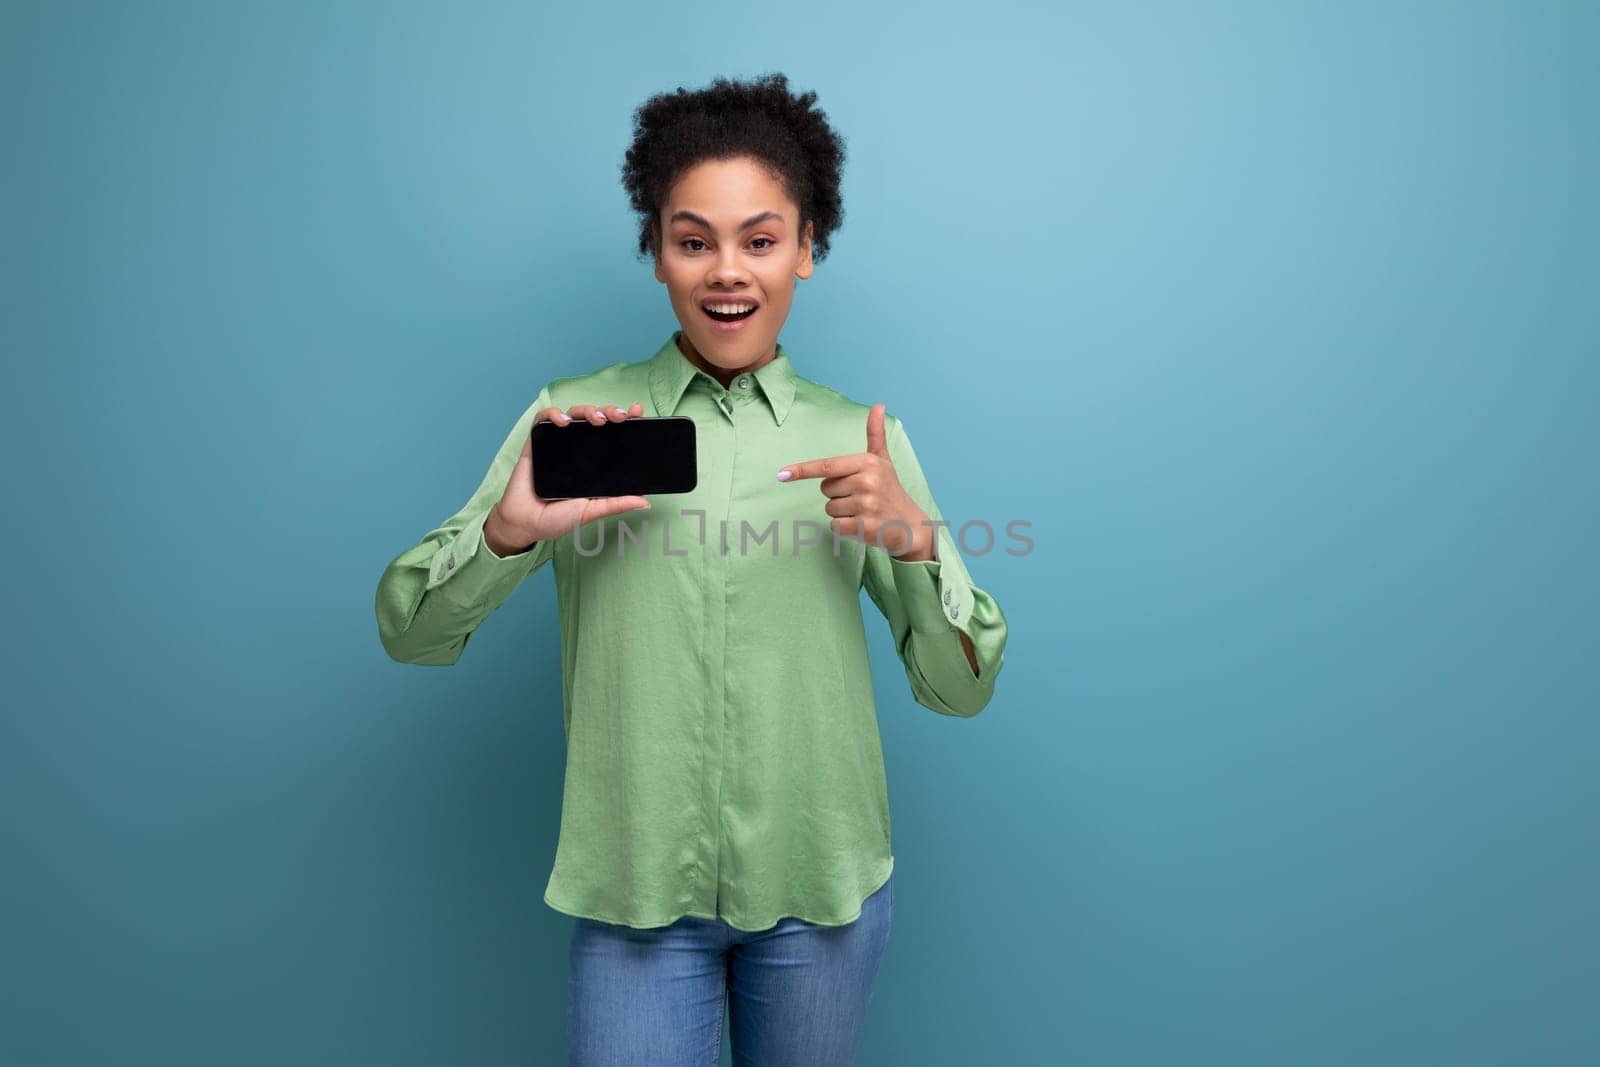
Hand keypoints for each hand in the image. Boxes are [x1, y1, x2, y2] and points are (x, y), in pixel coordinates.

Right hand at [485, 401, 650, 555]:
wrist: (526, 524)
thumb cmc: (557, 518)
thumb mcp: (592, 510)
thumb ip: (616, 504)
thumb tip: (645, 502)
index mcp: (594, 461)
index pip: (612, 433)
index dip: (625, 419)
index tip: (637, 412)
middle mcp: (577, 448)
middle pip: (595, 418)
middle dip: (610, 411)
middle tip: (620, 417)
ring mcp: (557, 443)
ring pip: (574, 414)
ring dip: (587, 410)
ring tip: (597, 419)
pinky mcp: (536, 442)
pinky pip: (543, 419)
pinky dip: (553, 414)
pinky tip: (563, 422)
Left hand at [777, 403, 932, 559]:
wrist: (911, 524)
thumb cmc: (890, 489)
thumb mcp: (883, 460)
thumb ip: (875, 434)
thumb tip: (878, 405)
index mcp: (867, 463)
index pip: (827, 466)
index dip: (802, 470)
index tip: (781, 474)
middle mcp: (867, 482)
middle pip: (825, 489)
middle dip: (837, 494)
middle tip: (860, 496)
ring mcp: (866, 505)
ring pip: (829, 508)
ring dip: (841, 512)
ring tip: (863, 510)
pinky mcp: (864, 527)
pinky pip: (835, 526)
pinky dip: (844, 528)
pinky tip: (862, 524)